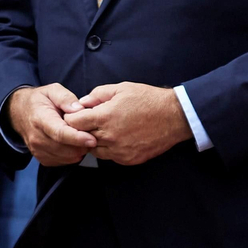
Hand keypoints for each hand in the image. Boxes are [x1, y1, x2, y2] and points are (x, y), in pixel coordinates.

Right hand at [8, 84, 96, 165]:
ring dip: (79, 150)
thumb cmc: (39, 101)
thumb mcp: (52, 90)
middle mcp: (36, 137)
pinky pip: (63, 161)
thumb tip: (79, 109)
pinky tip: (74, 143)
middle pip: (65, 148)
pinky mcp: (42, 158)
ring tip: (83, 136)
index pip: (60, 133)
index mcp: (40, 119)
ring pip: (66, 157)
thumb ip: (66, 97)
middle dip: (83, 144)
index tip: (92, 139)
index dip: (78, 138)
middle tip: (92, 133)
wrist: (20, 112)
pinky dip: (72, 155)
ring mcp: (38, 150)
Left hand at [62, 82, 192, 165]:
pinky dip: (109, 149)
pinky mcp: (128, 159)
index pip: (74, 122)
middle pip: (82, 137)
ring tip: (105, 131)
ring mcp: (119, 150)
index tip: (78, 115)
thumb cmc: (149, 100)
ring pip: (94, 150)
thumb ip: (98, 94)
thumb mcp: (122, 89)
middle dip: (83, 130)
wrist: (174, 117)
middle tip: (90, 123)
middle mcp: (109, 136)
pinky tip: (118, 139)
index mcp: (105, 117)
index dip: (73, 118)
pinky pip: (110, 157)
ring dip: (95, 141)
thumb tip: (82, 102)